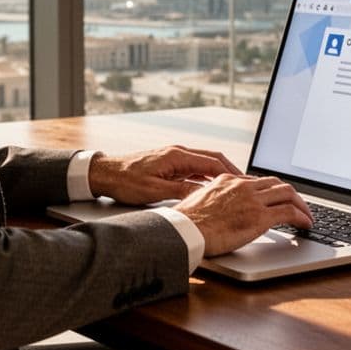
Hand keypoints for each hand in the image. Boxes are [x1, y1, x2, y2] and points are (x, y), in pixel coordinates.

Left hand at [87, 145, 242, 205]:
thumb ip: (181, 192)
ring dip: (219, 174)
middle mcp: (178, 153)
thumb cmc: (124, 180)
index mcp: (177, 156)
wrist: (104, 173)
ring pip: (204, 164)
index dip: (231, 173)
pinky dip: (206, 177)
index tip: (245, 183)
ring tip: (234, 188)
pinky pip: (194, 169)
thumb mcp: (154, 191)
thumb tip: (203, 196)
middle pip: (213, 160)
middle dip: (231, 171)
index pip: (213, 163)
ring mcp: (173, 158)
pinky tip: (211, 188)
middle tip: (246, 184)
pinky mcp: (168, 164)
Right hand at [174, 175, 312, 256]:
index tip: (276, 198)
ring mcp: (253, 200)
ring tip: (306, 215)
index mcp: (227, 180)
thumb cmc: (185, 223)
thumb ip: (212, 200)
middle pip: (276, 183)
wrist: (185, 231)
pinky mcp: (260, 217)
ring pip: (288, 193)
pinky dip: (302, 216)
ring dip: (301, 204)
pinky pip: (289, 212)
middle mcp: (243, 186)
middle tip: (297, 205)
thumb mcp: (198, 202)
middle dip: (290, 194)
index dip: (271, 189)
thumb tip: (214, 209)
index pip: (257, 181)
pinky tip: (306, 224)